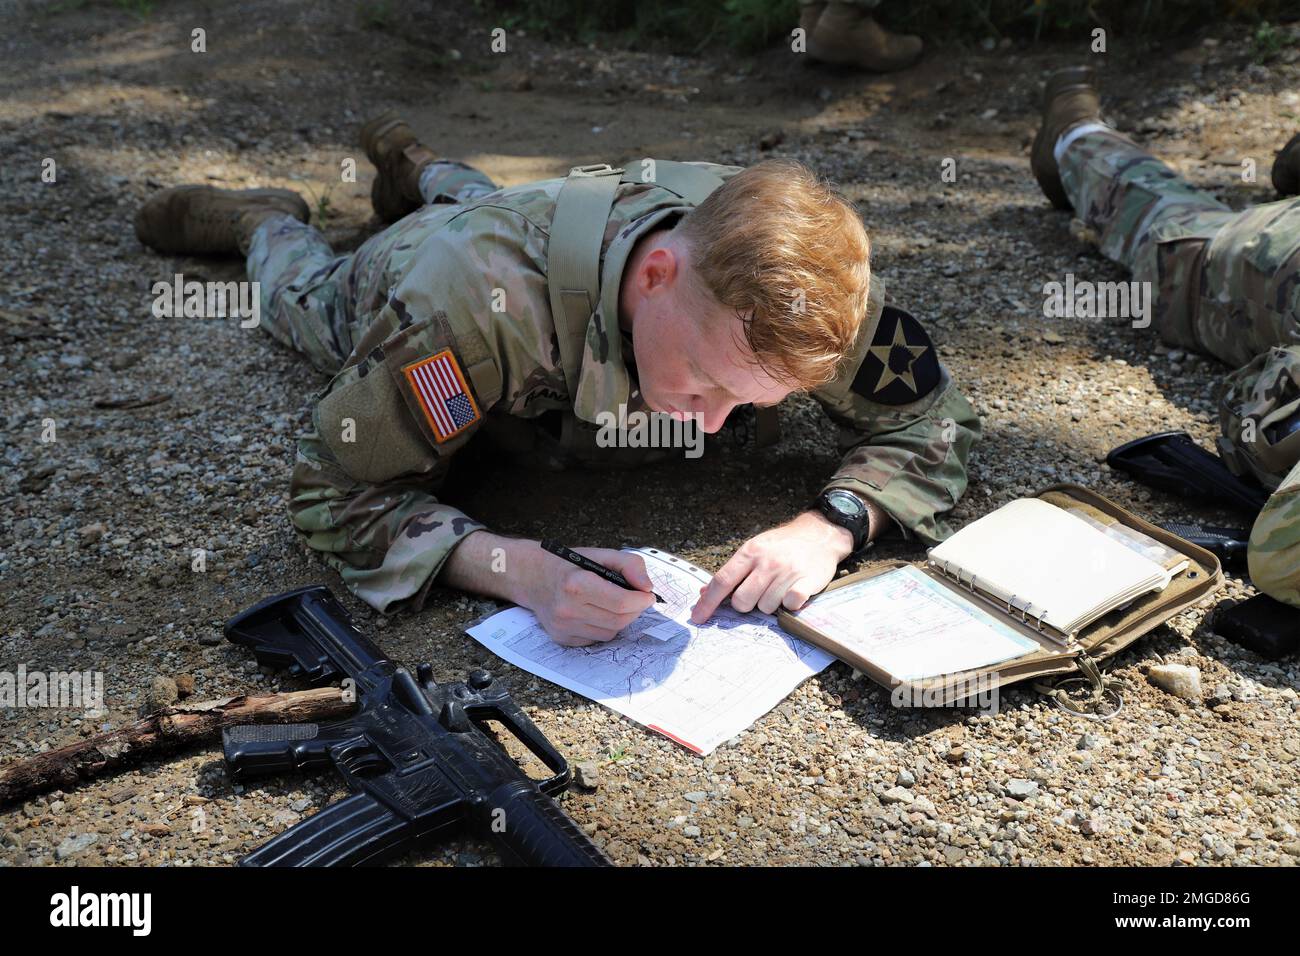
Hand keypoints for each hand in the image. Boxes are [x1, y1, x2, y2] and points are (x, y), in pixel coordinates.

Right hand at [522, 546, 655, 646]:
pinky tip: (596, 612)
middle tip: (636, 598)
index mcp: (576, 585)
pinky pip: (596, 639)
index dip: (641, 600)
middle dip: (634, 610)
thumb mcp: (600, 554)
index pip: (621, 603)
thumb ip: (629, 565)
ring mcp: (563, 627)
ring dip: (620, 620)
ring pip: (610, 633)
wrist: (533, 577)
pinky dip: (604, 627)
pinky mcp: (562, 639)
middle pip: (619, 620)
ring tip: (613, 603)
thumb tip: (647, 587)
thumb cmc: (569, 565)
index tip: (647, 595)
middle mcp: (567, 609)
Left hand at [690, 511, 853, 623]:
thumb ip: (731, 572)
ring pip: (765, 608)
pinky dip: (790, 605)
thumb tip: (704, 594)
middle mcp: (766, 562)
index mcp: (749, 553)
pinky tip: (793, 592)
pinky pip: (790, 606)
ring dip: (770, 604)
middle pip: (742, 601)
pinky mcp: (806, 582)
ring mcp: (786, 572)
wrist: (820, 534)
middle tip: (759, 593)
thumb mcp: (753, 550)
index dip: (708, 603)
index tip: (697, 618)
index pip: (722, 581)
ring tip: (779, 587)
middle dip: (746, 604)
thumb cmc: (781, 546)